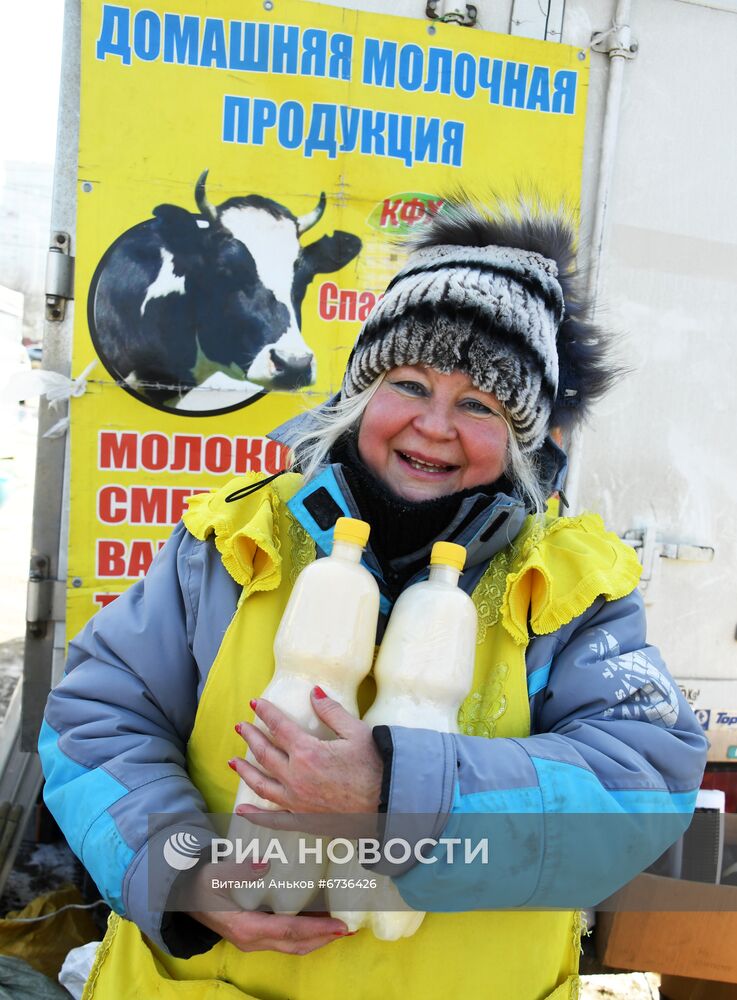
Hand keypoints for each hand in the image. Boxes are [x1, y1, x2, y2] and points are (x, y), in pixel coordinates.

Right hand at [188, 858, 352, 954]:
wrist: (182, 893)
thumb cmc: (199, 881)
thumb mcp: (215, 873)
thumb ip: (239, 869)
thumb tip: (265, 863)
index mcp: (246, 927)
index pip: (289, 930)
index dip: (317, 929)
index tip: (341, 926)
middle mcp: (252, 939)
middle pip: (296, 943)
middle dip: (324, 938)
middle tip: (349, 928)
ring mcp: (253, 939)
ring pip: (292, 944)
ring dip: (317, 937)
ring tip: (340, 927)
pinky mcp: (254, 933)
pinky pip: (285, 937)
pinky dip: (305, 931)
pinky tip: (318, 919)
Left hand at [231, 688, 382, 813]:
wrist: (386, 804)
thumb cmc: (374, 766)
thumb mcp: (356, 732)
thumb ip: (331, 711)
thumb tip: (314, 692)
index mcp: (307, 752)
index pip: (279, 727)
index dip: (266, 713)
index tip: (255, 704)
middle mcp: (296, 777)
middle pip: (264, 753)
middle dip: (250, 737)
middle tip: (240, 727)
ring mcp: (296, 801)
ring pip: (261, 784)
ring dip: (245, 771)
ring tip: (233, 761)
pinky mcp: (302, 819)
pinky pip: (273, 818)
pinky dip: (255, 816)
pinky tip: (241, 811)